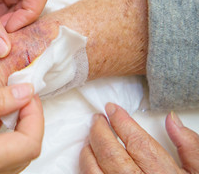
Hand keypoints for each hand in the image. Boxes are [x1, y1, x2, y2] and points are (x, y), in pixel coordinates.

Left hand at [80, 103, 198, 172]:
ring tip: (90, 138)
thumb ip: (189, 147)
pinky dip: (87, 170)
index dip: (121, 121)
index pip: (138, 142)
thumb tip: (172, 120)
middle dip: (100, 131)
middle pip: (112, 154)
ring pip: (96, 171)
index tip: (112, 109)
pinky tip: (89, 160)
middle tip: (97, 119)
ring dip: (89, 151)